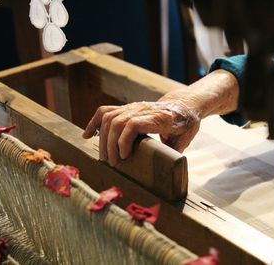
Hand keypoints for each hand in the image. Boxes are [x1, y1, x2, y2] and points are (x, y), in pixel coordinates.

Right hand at [82, 101, 199, 165]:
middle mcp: (142, 109)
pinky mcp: (126, 108)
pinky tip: (86, 135)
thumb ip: (176, 150)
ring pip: (109, 118)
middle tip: (113, 163)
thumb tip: (168, 169)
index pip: (132, 124)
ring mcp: (132, 107)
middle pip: (117, 122)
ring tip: (104, 157)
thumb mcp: (186, 137)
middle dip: (110, 144)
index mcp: (158, 117)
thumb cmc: (186, 122)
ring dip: (102, 138)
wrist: (183, 104)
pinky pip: (105, 112)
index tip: (124, 157)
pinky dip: (94, 122)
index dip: (124, 140)